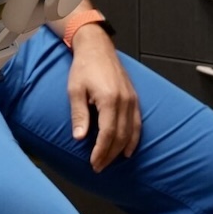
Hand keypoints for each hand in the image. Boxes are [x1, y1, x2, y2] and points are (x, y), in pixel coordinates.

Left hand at [66, 25, 141, 171]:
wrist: (97, 47)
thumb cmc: (84, 66)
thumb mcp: (75, 90)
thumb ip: (79, 114)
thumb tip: (79, 137)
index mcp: (109, 99)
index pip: (107, 134)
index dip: (101, 151)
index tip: (93, 163)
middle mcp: (124, 101)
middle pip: (120, 136)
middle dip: (109, 154)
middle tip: (99, 166)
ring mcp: (132, 100)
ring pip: (131, 132)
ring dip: (121, 149)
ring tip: (110, 161)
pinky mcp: (134, 98)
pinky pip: (137, 123)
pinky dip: (134, 138)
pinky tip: (128, 149)